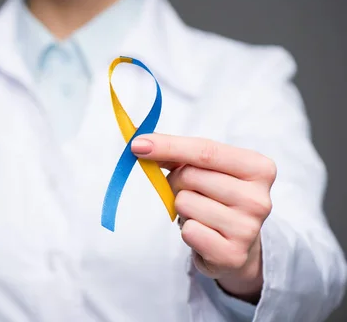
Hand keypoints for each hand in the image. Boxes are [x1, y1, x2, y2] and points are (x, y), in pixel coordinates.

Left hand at [131, 133, 275, 302]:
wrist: (237, 244)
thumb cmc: (217, 196)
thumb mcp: (206, 168)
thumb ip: (177, 153)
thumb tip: (142, 143)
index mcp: (259, 168)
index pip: (205, 150)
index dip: (168, 146)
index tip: (138, 144)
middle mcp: (259, 198)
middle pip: (191, 176)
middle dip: (177, 181)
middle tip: (191, 192)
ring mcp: (248, 228)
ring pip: (185, 203)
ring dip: (182, 208)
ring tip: (199, 214)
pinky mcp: (232, 254)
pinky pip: (188, 231)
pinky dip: (187, 230)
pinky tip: (203, 233)